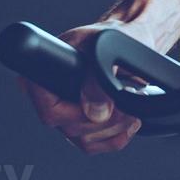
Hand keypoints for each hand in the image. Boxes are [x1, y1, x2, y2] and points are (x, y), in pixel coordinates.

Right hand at [17, 20, 154, 153]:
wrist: (134, 38)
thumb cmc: (116, 34)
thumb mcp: (106, 46)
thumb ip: (96, 79)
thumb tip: (96, 112)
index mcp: (45, 72)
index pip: (49, 110)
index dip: (76, 113)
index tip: (103, 104)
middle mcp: (51, 96)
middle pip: (70, 128)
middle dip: (106, 118)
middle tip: (127, 101)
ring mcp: (66, 113)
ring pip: (85, 140)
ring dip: (116, 126)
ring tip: (132, 103)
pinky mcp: (84, 124)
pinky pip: (96, 145)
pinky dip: (118, 136)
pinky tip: (130, 119)